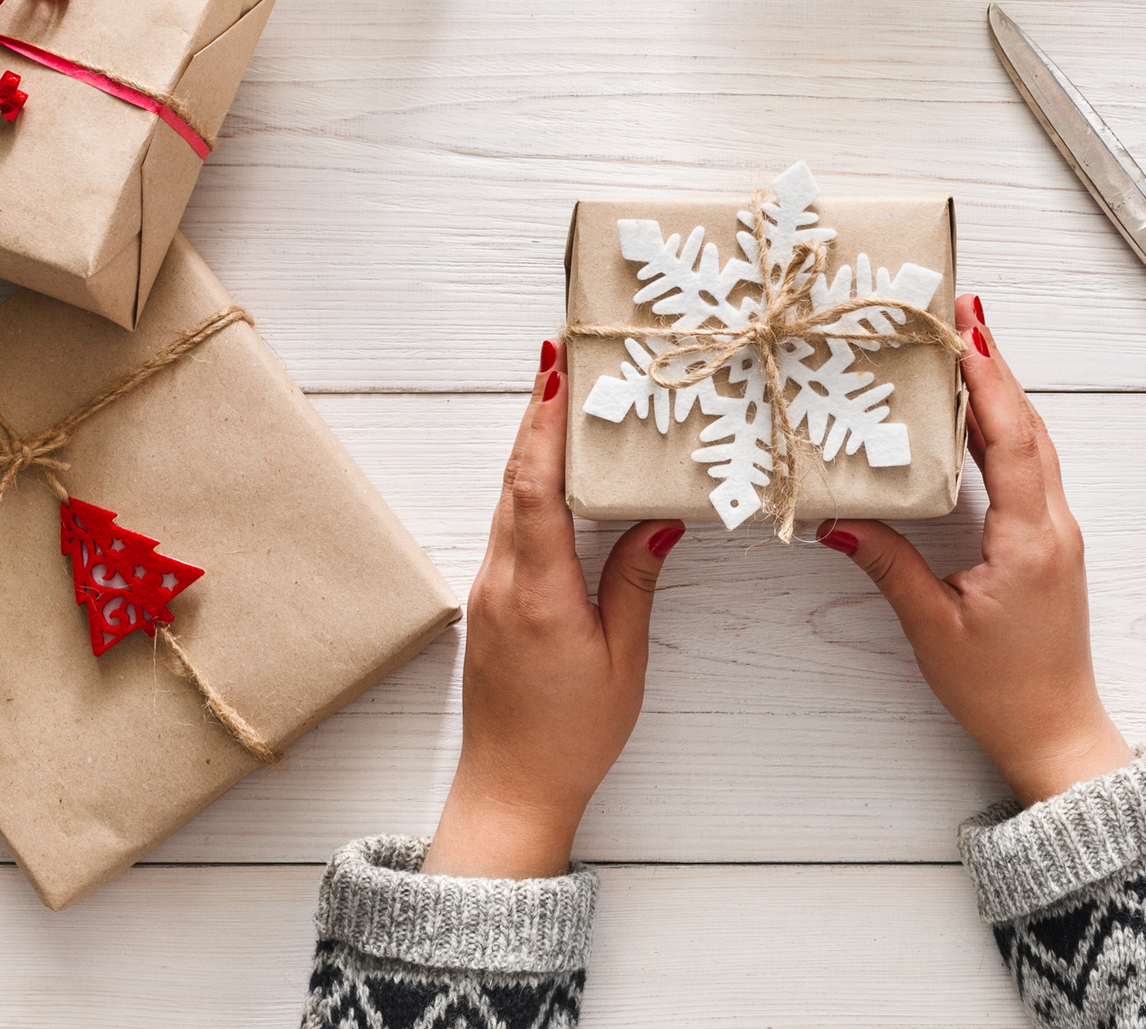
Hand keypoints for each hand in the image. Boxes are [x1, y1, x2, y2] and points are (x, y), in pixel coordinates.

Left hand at [423, 339, 683, 878]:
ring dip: (531, 444)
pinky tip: (551, 468)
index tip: (556, 372)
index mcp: (537, 593)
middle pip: (514, 479)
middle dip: (536, 413)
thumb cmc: (572, 737)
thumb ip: (634, 584)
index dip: (544, 425)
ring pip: (506, 499)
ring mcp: (488, 591)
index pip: (535, 488)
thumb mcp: (622, 662)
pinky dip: (527, 484)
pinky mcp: (489, 602)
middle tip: (560, 355)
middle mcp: (501, 582)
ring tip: (559, 394)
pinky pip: (506, 526)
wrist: (511, 790)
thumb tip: (657, 521)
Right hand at [819, 296, 1132, 806]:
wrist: (1055, 734)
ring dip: (1002, 393)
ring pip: (1034, 444)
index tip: (966, 328)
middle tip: (961, 313)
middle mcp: (1053, 525)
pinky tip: (978, 419)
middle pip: (1028, 426)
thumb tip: (839, 521)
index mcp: (1030, 538)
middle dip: (995, 365)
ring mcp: (1057, 532)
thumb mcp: (934, 627)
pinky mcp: (1049, 544)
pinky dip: (1005, 431)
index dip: (989, 379)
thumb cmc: (1001, 691)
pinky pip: (1031, 469)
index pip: (1011, 439)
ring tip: (965, 346)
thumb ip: (888, 567)